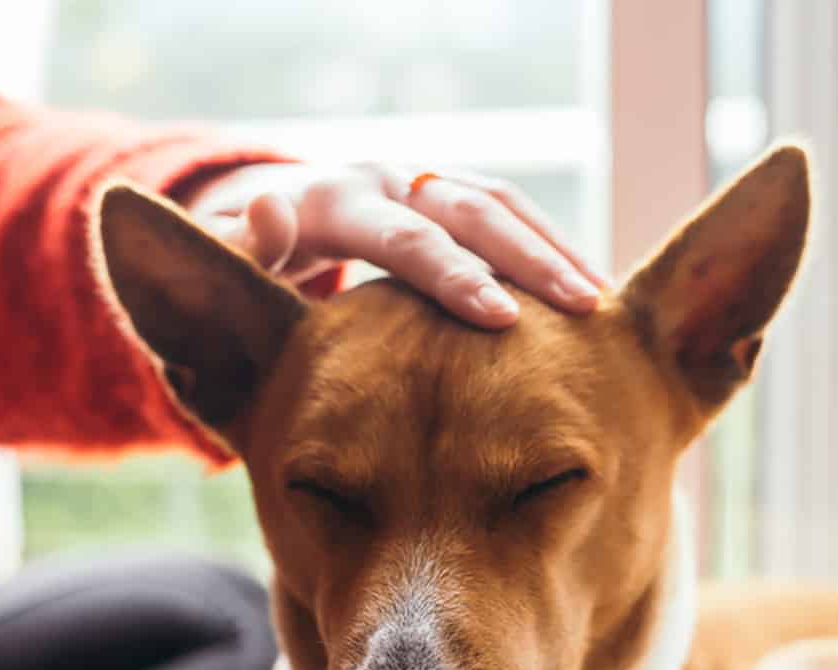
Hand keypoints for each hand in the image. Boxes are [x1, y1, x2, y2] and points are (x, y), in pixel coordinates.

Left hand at [183, 162, 607, 328]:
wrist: (275, 223)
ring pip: (503, 205)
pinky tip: (593, 297)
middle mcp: (390, 181)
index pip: (404, 239)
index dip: (452, 277)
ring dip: (556, 250)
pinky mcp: (454, 197)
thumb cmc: (254, 266)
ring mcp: (426, 183)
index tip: (501, 318)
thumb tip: (268, 210)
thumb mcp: (233, 262)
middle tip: (584, 309)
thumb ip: (243, 251)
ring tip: (604, 304)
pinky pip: (514, 216)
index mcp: (337, 203)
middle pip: (470, 212)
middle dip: (530, 259)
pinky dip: (553, 250)